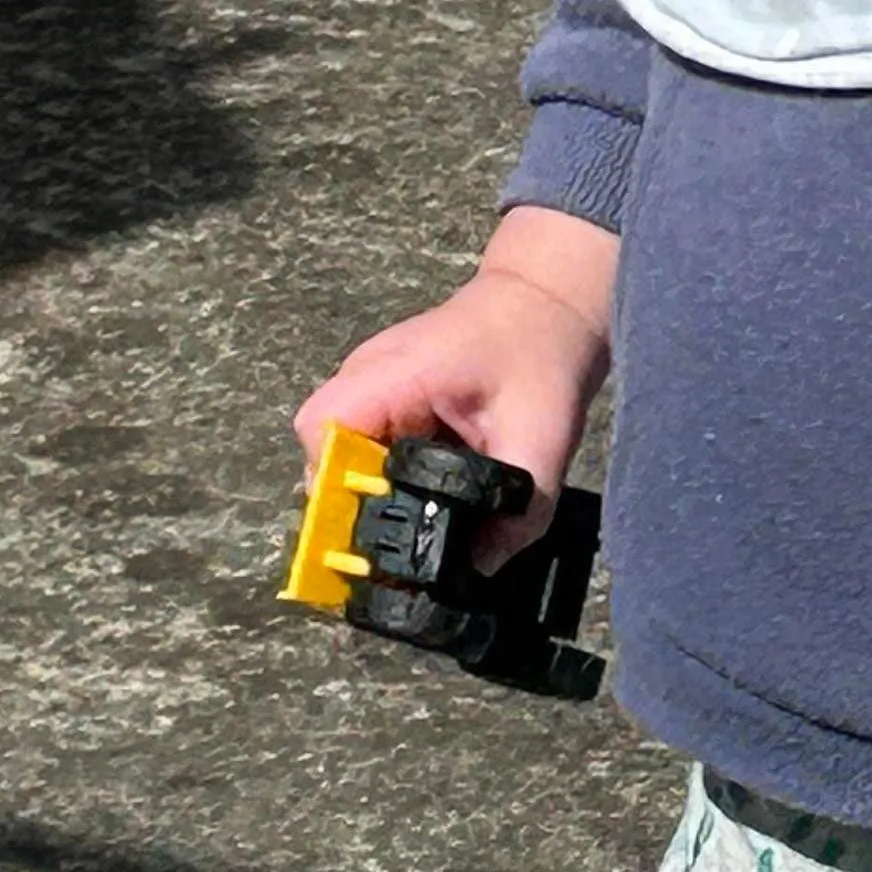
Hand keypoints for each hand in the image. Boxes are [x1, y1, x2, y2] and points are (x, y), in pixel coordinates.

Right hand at [297, 205, 618, 565]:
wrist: (550, 302)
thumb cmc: (542, 355)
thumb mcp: (542, 436)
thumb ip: (517, 509)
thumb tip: (480, 569)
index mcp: (391, 374)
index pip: (322, 433)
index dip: (336, 492)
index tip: (369, 533)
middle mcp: (366, 376)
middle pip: (325, 454)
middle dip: (355, 505)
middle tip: (398, 541)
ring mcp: (372, 384)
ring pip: (344, 456)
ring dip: (373, 494)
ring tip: (414, 521)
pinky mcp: (387, 397)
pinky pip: (368, 447)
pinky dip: (389, 479)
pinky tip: (427, 496)